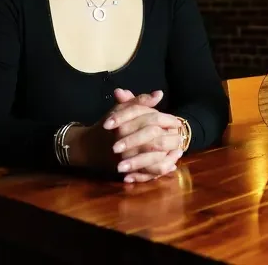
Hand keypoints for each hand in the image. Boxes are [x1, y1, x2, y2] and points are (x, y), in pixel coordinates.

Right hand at [64, 89, 182, 181]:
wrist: (88, 147)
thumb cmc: (108, 126)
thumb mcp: (121, 109)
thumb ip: (140, 101)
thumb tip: (159, 94)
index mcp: (125, 123)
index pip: (153, 119)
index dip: (168, 120)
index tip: (176, 121)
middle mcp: (125, 141)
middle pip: (156, 139)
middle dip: (171, 138)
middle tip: (180, 136)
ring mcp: (125, 158)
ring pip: (154, 157)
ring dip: (169, 155)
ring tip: (179, 150)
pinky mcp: (126, 171)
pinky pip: (148, 172)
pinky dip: (161, 169)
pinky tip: (171, 165)